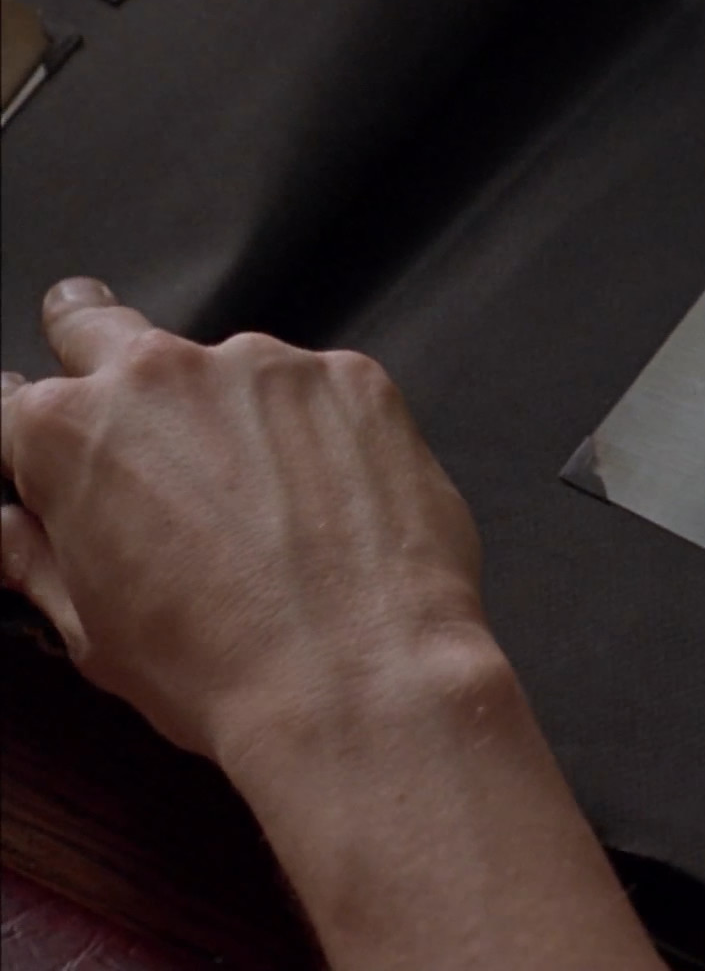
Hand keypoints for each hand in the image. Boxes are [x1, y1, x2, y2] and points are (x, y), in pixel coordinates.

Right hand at [0, 278, 486, 762]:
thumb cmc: (221, 671)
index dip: (28, 437)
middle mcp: (159, 374)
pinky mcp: (354, 379)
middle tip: (132, 409)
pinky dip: (325, 434)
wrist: (363, 679)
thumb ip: (36, 557)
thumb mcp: (92, 631)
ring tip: (276, 504)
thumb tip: (8, 530)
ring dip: (237, 414)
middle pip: (101, 330)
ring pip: (229, 369)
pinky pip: (323, 393)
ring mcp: (265, 367)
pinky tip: (342, 502)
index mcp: (67, 431)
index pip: (14, 404)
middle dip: (99, 356)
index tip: (48, 453)